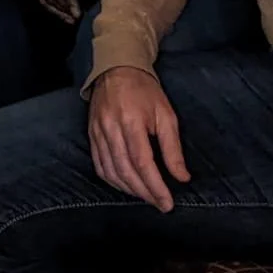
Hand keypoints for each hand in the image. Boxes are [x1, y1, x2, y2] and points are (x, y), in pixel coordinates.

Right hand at [89, 66, 188, 212]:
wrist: (117, 68)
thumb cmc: (145, 90)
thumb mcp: (166, 114)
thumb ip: (173, 148)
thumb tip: (181, 177)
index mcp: (131, 121)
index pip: (143, 163)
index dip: (155, 187)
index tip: (167, 203)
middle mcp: (110, 128)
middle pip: (125, 171)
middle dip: (144, 193)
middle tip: (160, 204)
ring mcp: (97, 132)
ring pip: (110, 171)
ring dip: (129, 190)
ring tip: (146, 196)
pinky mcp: (91, 134)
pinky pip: (99, 165)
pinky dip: (113, 180)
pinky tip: (126, 185)